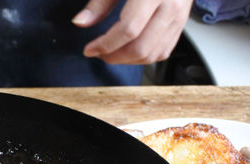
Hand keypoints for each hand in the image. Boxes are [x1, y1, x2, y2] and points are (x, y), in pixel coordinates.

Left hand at [72, 0, 192, 64]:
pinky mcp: (181, 23)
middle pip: (140, 48)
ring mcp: (179, 16)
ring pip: (152, 54)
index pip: (128, 30)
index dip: (105, 45)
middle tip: (99, 53)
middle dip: (115, 57)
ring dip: (127, 60)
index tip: (89, 50)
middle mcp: (171, 5)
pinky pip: (163, 51)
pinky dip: (143, 57)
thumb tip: (80, 22)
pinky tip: (128, 50)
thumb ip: (99, 3)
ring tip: (111, 53)